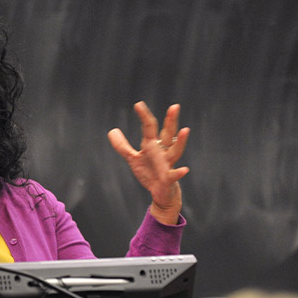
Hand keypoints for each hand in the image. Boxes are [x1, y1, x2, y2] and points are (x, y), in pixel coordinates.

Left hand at [107, 102, 189, 224]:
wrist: (161, 193)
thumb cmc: (149, 172)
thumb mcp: (133, 158)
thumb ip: (122, 146)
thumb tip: (111, 130)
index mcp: (153, 145)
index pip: (149, 128)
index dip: (144, 116)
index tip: (138, 104)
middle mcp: (163, 152)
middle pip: (168, 134)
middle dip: (171, 121)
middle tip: (174, 106)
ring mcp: (167, 164)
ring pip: (175, 151)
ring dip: (180, 141)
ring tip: (185, 129)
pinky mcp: (169, 178)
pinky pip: (174, 175)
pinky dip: (179, 172)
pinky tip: (185, 170)